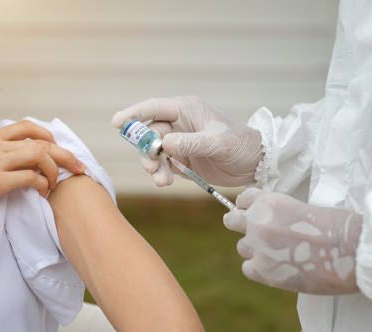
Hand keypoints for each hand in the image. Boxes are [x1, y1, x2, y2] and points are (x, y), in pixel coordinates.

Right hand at [0, 121, 84, 237]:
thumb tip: (21, 158)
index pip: (27, 127)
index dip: (49, 136)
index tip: (59, 148)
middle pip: (41, 141)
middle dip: (65, 154)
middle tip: (78, 166)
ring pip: (40, 156)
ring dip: (55, 171)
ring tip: (55, 184)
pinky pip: (32, 177)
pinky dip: (43, 184)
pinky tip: (43, 191)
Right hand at [112, 96, 263, 186]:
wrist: (254, 164)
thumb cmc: (240, 145)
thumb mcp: (218, 143)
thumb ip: (192, 143)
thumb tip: (165, 144)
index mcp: (186, 110)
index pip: (153, 108)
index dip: (134, 114)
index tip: (117, 123)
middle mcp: (179, 124)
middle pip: (149, 134)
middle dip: (146, 151)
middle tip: (151, 166)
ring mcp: (179, 143)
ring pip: (154, 153)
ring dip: (153, 166)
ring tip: (162, 180)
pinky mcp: (181, 160)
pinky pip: (163, 166)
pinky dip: (161, 174)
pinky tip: (166, 182)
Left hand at [223, 188, 362, 294]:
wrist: (353, 251)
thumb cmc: (337, 226)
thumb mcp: (304, 207)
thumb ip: (280, 213)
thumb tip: (270, 222)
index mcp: (269, 202)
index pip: (243, 199)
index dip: (249, 206)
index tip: (254, 212)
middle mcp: (258, 223)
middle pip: (231, 221)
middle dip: (242, 225)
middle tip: (258, 234)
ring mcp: (258, 248)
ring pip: (242, 247)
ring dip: (255, 249)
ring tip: (279, 254)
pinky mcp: (264, 272)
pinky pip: (248, 268)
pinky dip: (259, 269)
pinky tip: (278, 268)